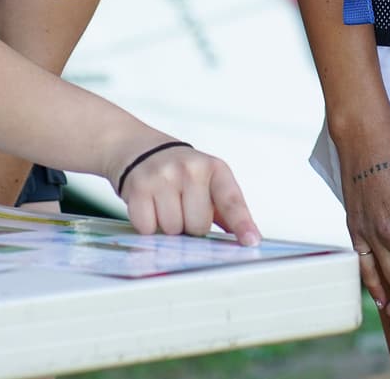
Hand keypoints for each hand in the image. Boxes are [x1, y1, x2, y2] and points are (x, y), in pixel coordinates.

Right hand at [112, 142, 260, 245]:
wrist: (141, 148)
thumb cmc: (180, 172)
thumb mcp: (208, 181)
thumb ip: (226, 210)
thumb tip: (248, 239)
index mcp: (214, 169)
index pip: (231, 201)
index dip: (242, 223)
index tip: (250, 241)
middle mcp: (190, 169)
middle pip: (198, 225)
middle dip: (190, 226)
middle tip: (182, 208)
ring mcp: (164, 176)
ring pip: (172, 229)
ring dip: (168, 227)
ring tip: (165, 206)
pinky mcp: (139, 186)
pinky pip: (147, 227)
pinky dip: (147, 225)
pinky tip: (149, 207)